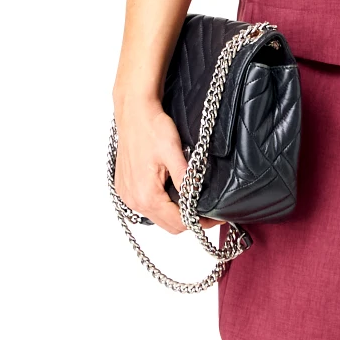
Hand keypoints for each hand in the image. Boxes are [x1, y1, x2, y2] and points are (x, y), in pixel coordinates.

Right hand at [113, 100, 194, 236]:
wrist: (134, 113)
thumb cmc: (152, 128)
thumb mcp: (174, 152)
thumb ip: (185, 179)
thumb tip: (196, 199)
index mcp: (147, 195)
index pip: (179, 222)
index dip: (200, 222)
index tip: (215, 218)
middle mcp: (134, 200)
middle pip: (169, 225)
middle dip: (189, 221)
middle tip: (207, 212)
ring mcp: (127, 196)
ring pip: (157, 218)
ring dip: (174, 215)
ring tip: (191, 203)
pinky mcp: (125, 189)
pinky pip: (145, 208)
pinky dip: (161, 207)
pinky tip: (171, 195)